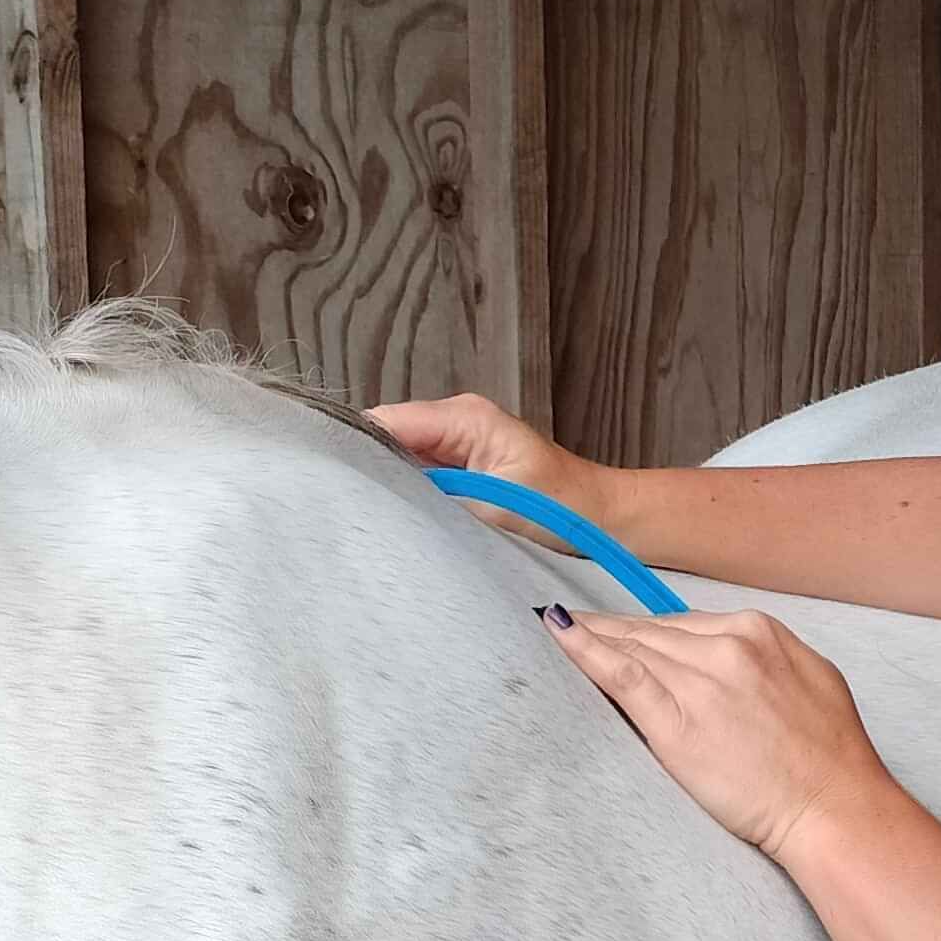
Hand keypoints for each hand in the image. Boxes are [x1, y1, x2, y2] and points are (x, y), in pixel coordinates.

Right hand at [370, 390, 588, 506]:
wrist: (604, 519)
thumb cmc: (566, 508)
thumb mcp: (496, 504)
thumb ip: (437, 495)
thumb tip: (388, 496)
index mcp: (463, 417)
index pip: (384, 423)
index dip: (354, 452)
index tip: (336, 489)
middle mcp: (454, 422)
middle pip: (383, 440)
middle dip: (366, 473)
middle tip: (352, 514)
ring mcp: (455, 445)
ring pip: (395, 461)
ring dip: (386, 489)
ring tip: (377, 521)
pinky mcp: (459, 470)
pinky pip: (416, 479)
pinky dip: (407, 499)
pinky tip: (403, 523)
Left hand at [550, 607, 895, 863]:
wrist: (834, 807)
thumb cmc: (832, 757)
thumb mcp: (810, 679)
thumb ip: (768, 659)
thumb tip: (734, 654)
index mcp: (759, 633)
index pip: (685, 626)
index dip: (648, 630)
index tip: (623, 629)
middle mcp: (727, 646)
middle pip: (654, 633)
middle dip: (614, 628)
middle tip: (574, 621)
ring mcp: (699, 682)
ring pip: (633, 647)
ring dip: (593, 634)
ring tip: (562, 627)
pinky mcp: (675, 722)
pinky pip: (622, 674)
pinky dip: (586, 650)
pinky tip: (560, 633)